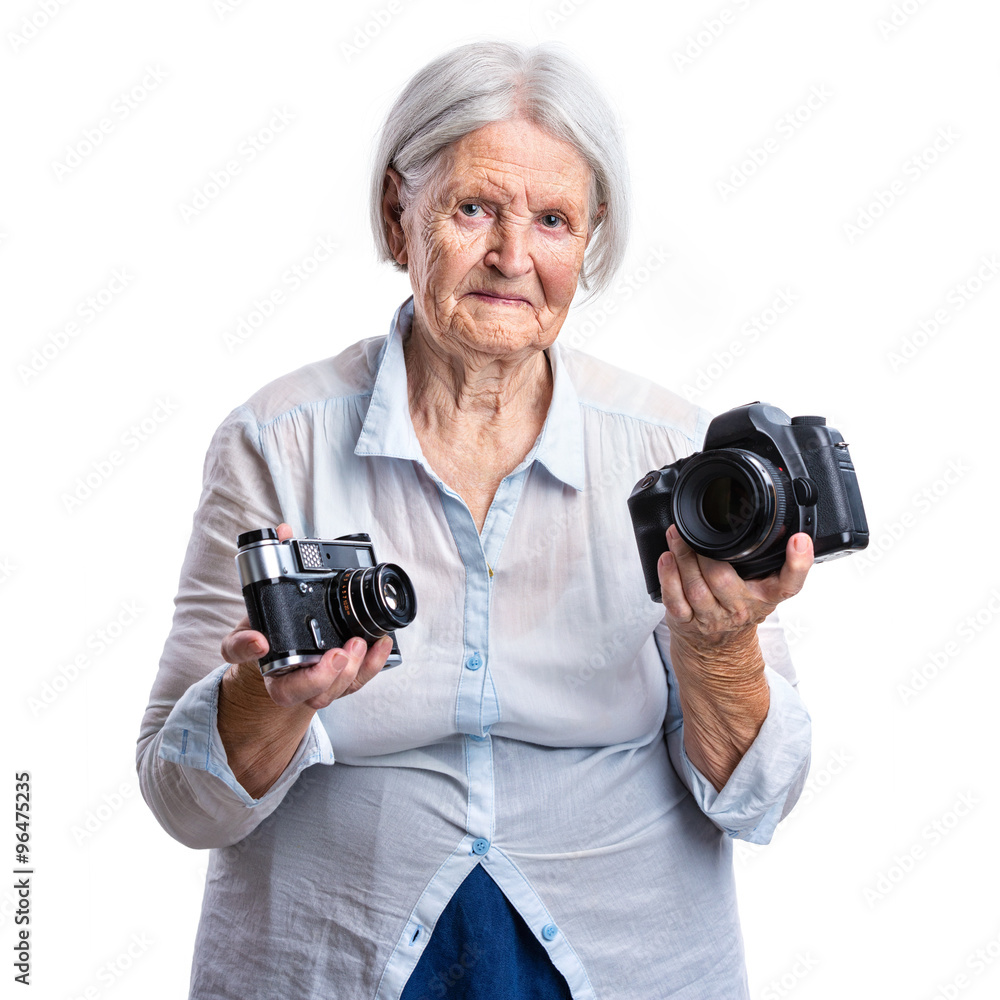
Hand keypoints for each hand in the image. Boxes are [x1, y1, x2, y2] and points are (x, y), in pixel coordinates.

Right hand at [221, 523, 393, 709]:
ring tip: (362, 643)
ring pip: (342, 689)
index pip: (284, 688)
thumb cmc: (267, 629)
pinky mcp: (346, 675)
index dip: (294, 677)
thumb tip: (284, 532)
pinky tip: (382, 643)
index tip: (284, 652)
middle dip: (331, 676)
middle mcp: (300, 684)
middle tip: (339, 652)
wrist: (277, 650)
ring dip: (357, 668)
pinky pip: (362, 677)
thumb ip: (266, 569)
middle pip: (318, 695)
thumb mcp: (256, 606)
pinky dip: (374, 662)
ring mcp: (325, 682)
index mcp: (275, 674)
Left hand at [656, 526, 813, 789]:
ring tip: (677, 535)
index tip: (798, 540)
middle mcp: (740, 609)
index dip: (798, 563)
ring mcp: (710, 618)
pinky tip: (666, 559)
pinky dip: (668, 578)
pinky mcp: (685, 622)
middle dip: (705, 553)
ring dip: (683, 558)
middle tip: (695, 530)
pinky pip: (675, 599)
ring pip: (695, 587)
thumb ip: (770, 564)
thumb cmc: (738, 609)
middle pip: (723, 579)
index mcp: (766, 597)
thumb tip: (777, 526)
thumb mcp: (763, 590)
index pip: (790, 583)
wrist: (718, 652)